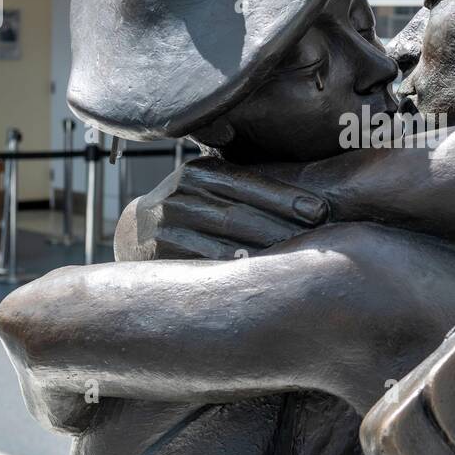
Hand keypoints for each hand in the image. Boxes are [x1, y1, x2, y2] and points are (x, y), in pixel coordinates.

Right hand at [114, 157, 328, 261]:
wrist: (134, 235)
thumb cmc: (195, 210)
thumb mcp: (213, 187)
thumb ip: (249, 184)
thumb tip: (315, 196)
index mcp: (200, 173)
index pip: (248, 183)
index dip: (286, 197)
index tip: (321, 211)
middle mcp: (180, 196)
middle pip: (238, 214)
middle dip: (282, 227)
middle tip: (321, 238)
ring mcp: (165, 228)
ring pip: (223, 244)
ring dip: (263, 254)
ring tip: (299, 262)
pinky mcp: (158, 257)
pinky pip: (204, 268)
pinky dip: (234, 276)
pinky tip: (261, 281)